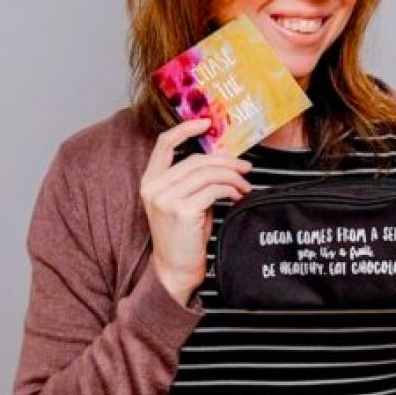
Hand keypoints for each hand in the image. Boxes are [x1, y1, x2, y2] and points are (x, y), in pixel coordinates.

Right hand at [140, 118, 252, 304]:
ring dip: (232, 177)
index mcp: (150, 181)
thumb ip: (193, 180)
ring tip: (244, 186)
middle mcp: (154, 188)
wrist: (174, 270)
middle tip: (245, 166)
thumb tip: (222, 160)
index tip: (207, 123)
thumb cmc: (183, 237)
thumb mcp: (183, 202)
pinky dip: (230, 189)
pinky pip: (213, 189)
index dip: (186, 129)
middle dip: (226, 161)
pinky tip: (237, 196)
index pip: (164, 144)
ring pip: (207, 173)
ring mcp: (166, 199)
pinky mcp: (182, 211)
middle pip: (196, 160)